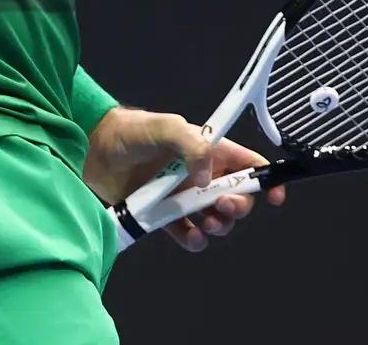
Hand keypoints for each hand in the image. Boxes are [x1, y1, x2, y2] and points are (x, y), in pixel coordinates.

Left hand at [82, 107, 286, 252]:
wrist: (92, 152)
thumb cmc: (129, 132)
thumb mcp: (164, 127)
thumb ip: (190, 145)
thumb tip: (208, 177)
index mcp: (207, 149)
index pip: (248, 163)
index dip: (266, 178)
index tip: (274, 196)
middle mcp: (199, 174)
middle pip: (236, 196)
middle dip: (238, 206)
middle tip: (222, 206)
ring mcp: (182, 196)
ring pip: (215, 219)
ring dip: (218, 226)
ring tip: (206, 224)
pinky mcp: (163, 215)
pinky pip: (188, 234)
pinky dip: (194, 239)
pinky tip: (190, 236)